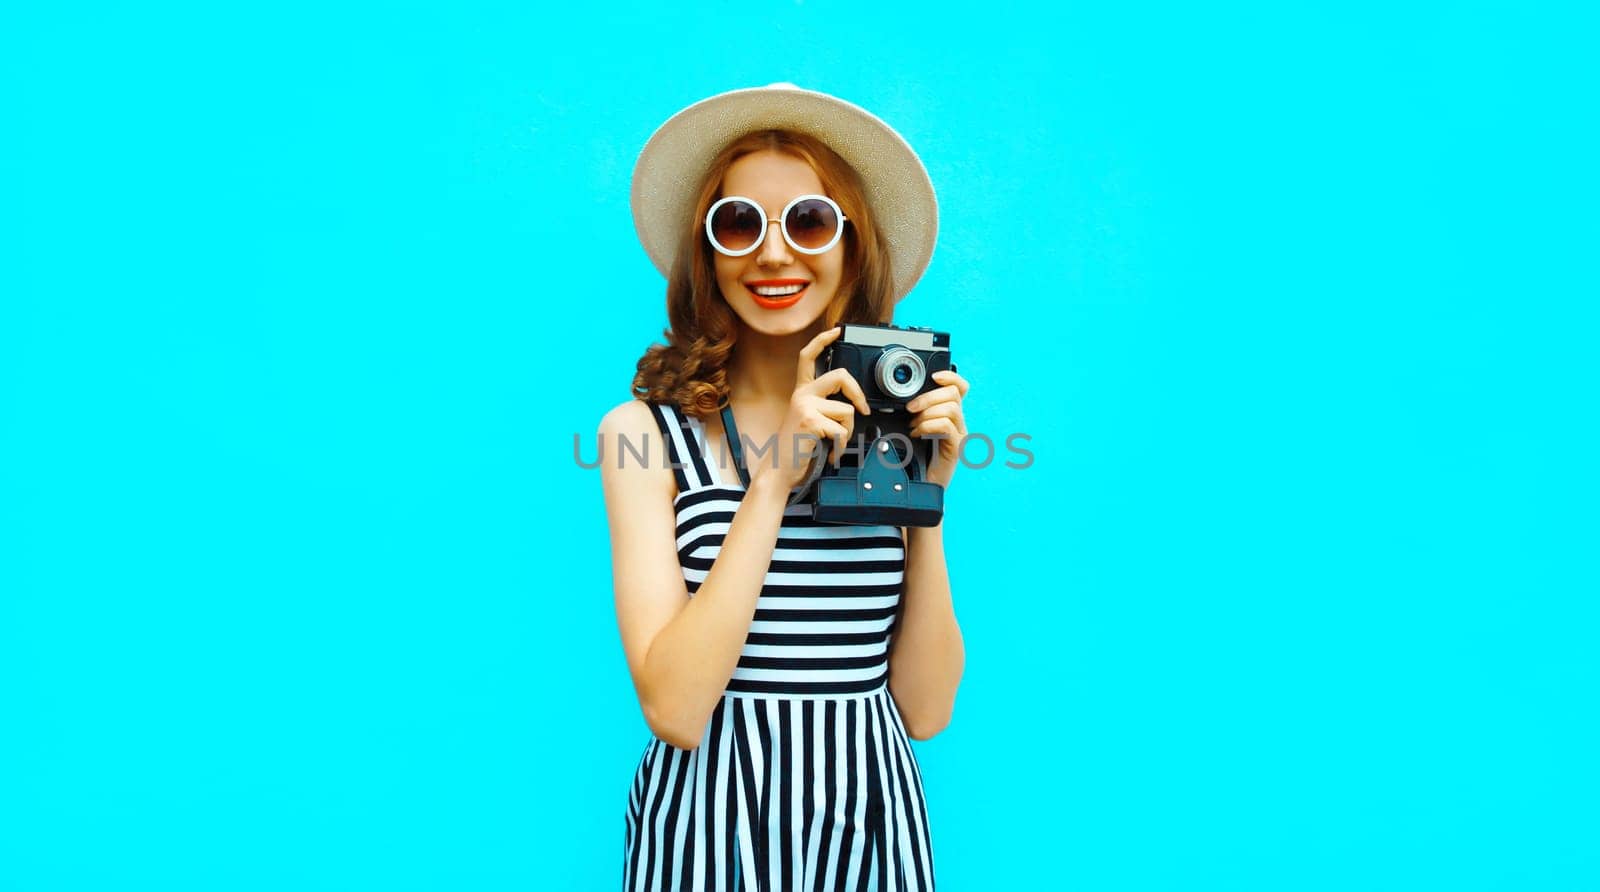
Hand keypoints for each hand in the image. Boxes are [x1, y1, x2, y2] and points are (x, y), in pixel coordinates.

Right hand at [749, 327, 872, 492]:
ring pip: (847, 411)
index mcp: (801, 392)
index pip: (808, 357)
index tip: (837, 331)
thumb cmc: (797, 448)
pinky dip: (841, 447)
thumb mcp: (809, 420)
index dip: (823, 340)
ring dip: (847, 432)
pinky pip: (842, 431)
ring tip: (833, 444)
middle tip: (863, 409)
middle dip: (858, 393)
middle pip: (840, 376)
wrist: (779, 471)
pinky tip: (830, 453)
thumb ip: (824, 406)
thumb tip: (853, 404)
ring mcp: (805, 407)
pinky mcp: (810, 421)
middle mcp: (801, 395)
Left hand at [905, 369, 970, 489]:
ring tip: (914, 425)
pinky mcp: (955, 448)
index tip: (933, 376)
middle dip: (928, 397)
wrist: (919, 485)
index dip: (950, 377)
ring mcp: (958, 435)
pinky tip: (917, 434)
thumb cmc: (915, 458)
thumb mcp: (914, 428)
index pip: (960, 387)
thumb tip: (905, 397)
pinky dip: (929, 426)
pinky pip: (947, 426)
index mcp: (950, 414)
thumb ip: (916, 412)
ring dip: (927, 413)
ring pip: (951, 408)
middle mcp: (958, 422)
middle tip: (910, 408)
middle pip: (953, 394)